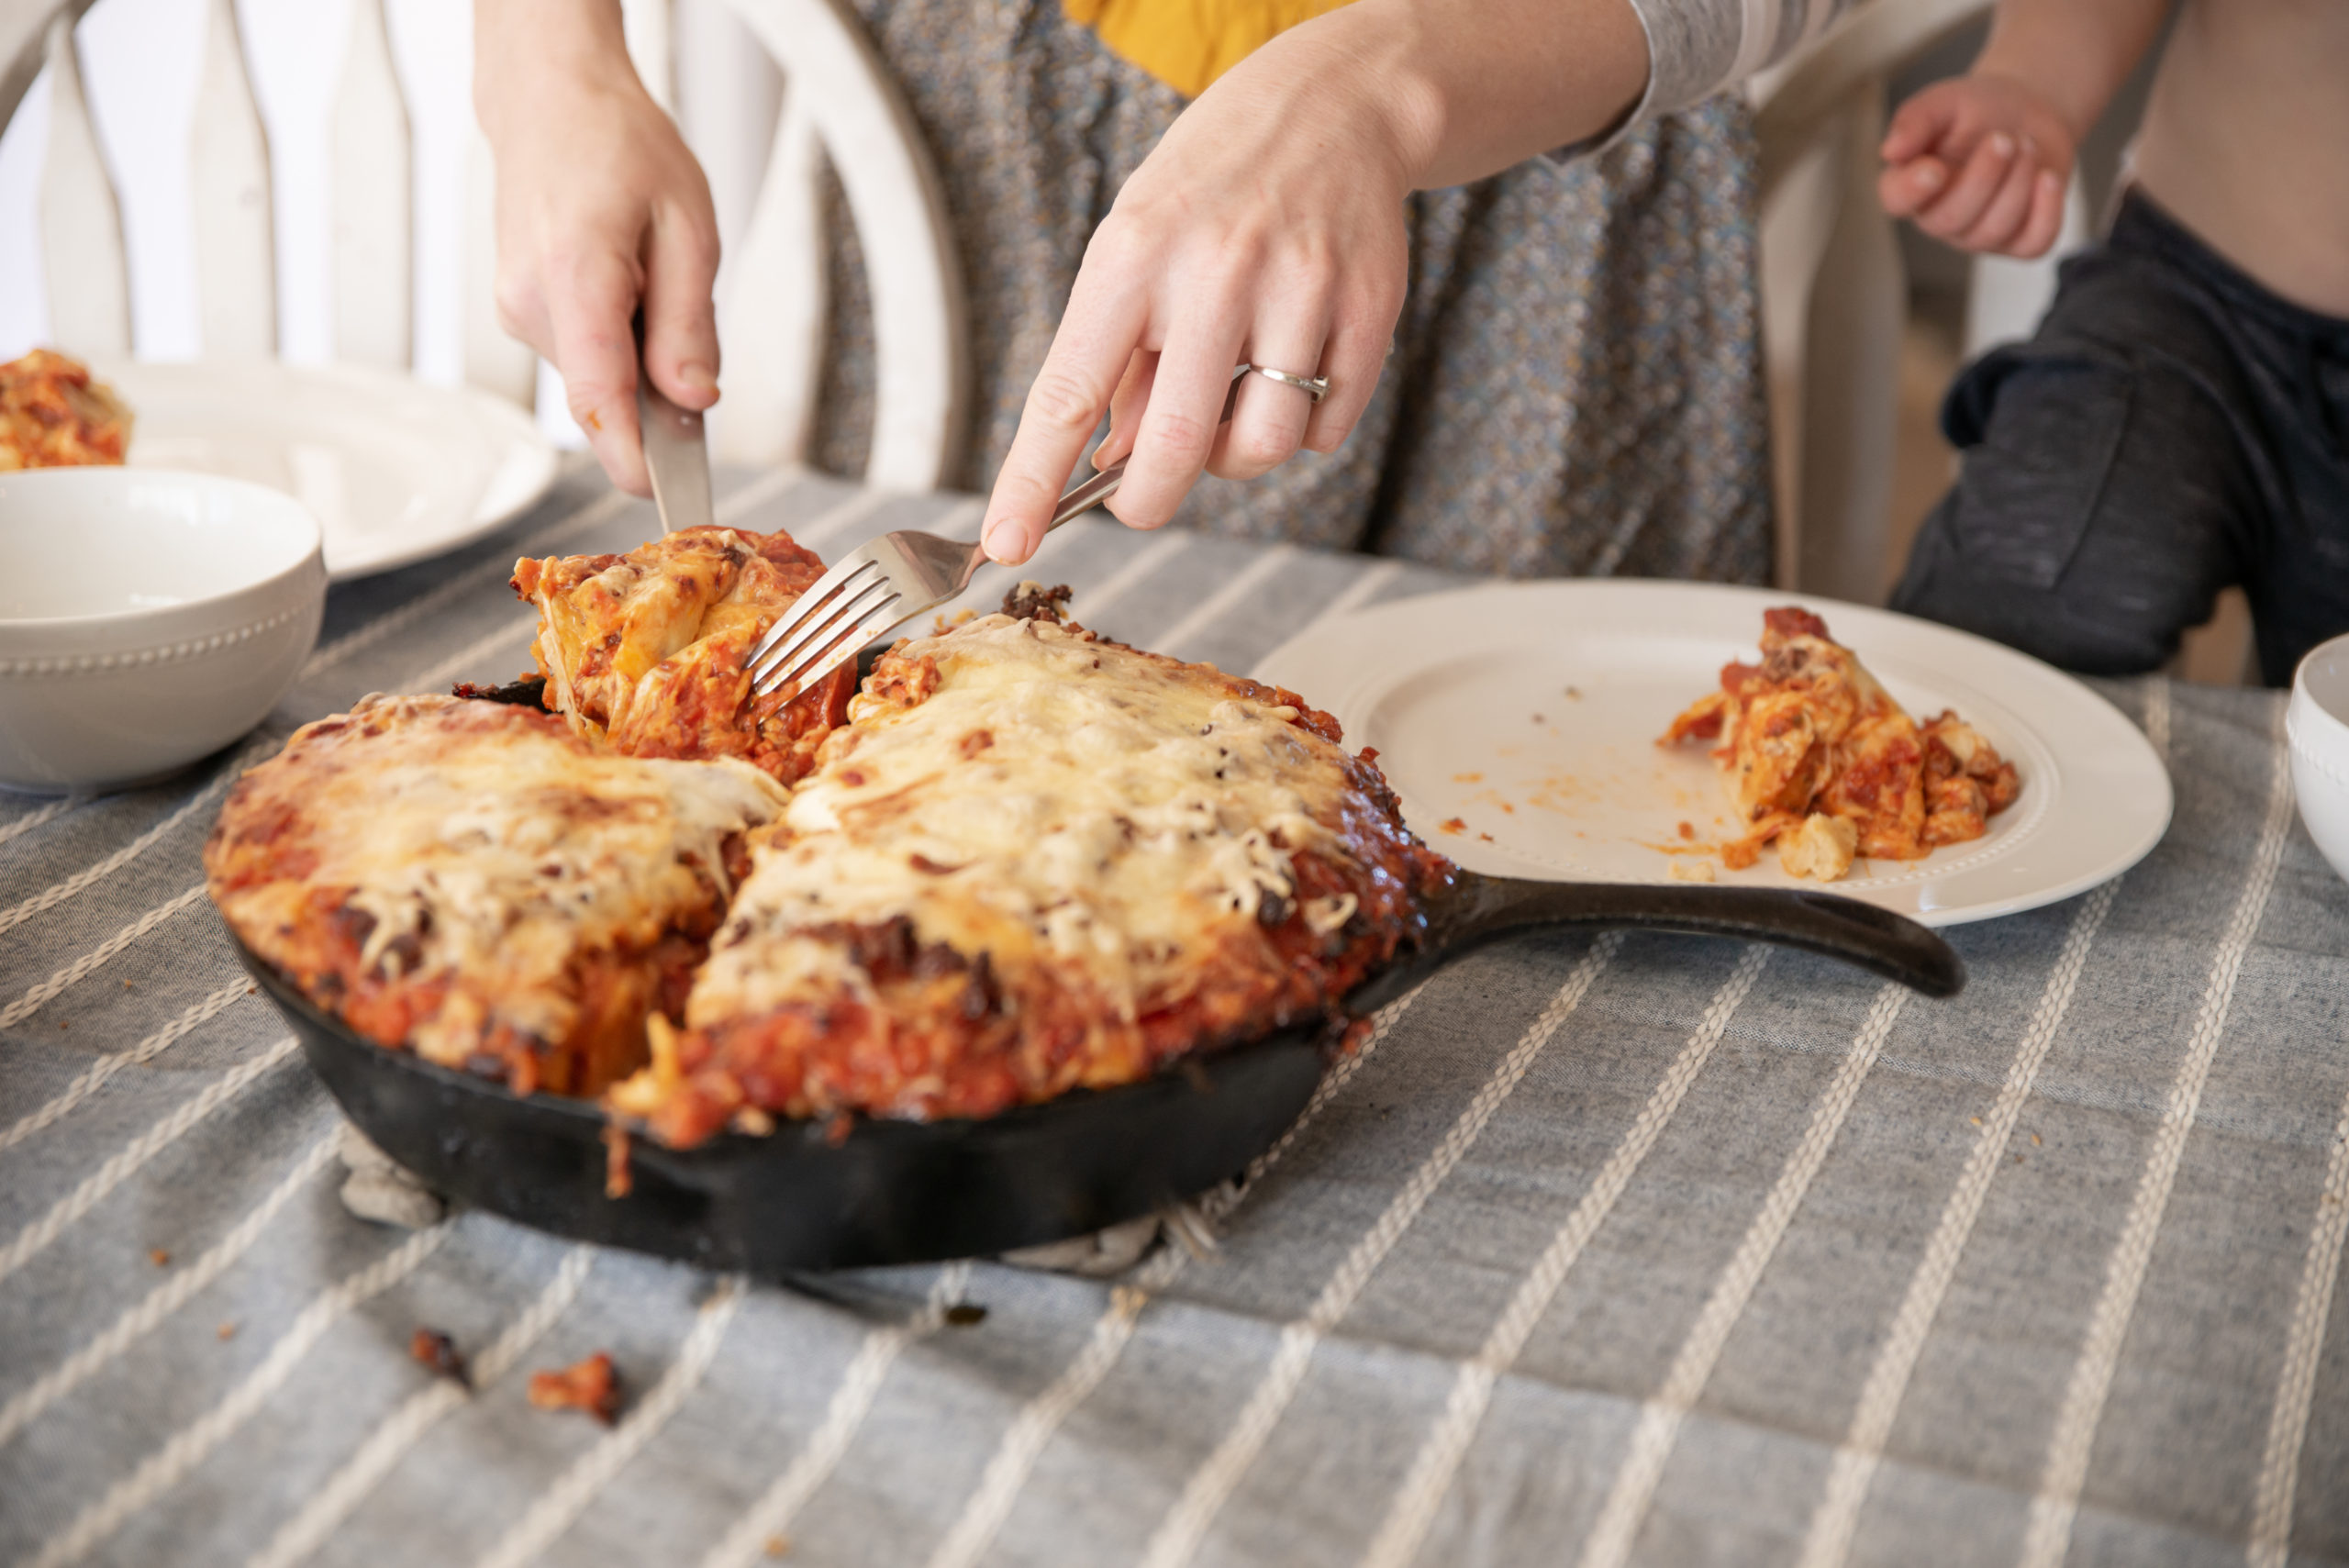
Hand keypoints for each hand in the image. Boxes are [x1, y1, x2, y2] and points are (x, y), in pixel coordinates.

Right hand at [476, 8, 717, 496]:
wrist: (551, 101)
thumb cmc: (621, 148)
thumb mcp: (688, 229)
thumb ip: (689, 324)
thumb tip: (695, 401)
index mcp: (575, 277)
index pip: (601, 399)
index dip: (637, 459)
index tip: (668, 497)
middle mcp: (531, 304)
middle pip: (608, 397)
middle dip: (658, 396)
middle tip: (688, 333)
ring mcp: (517, 311)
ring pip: (598, 378)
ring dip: (638, 359)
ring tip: (649, 277)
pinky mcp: (520, 314)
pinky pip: (584, 355)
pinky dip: (616, 341)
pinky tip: (624, 283)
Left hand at [976, 26, 1417, 564]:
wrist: (1333, 105)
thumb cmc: (1212, 190)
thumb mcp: (1136, 247)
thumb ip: (1119, 358)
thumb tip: (1109, 467)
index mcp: (1132, 255)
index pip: (1068, 391)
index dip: (1032, 479)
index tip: (1006, 542)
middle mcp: (1214, 268)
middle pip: (1174, 443)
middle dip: (1149, 499)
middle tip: (1143, 498)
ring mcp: (1299, 285)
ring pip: (1263, 445)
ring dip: (1237, 458)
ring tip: (1231, 405)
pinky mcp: (1368, 305)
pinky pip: (1326, 427)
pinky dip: (1304, 427)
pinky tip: (1293, 371)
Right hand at [1879, 74, 2075, 257]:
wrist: (2028, 112)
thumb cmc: (1978, 108)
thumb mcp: (1945, 100)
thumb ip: (1915, 119)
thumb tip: (1890, 150)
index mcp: (1911, 183)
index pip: (1897, 201)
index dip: (1912, 192)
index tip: (1935, 168)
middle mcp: (1938, 217)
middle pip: (1951, 220)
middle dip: (1984, 177)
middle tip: (2005, 138)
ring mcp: (1977, 235)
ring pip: (1994, 230)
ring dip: (2018, 182)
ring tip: (2027, 144)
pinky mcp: (2019, 240)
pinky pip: (2033, 244)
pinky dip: (2047, 212)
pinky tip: (2048, 178)